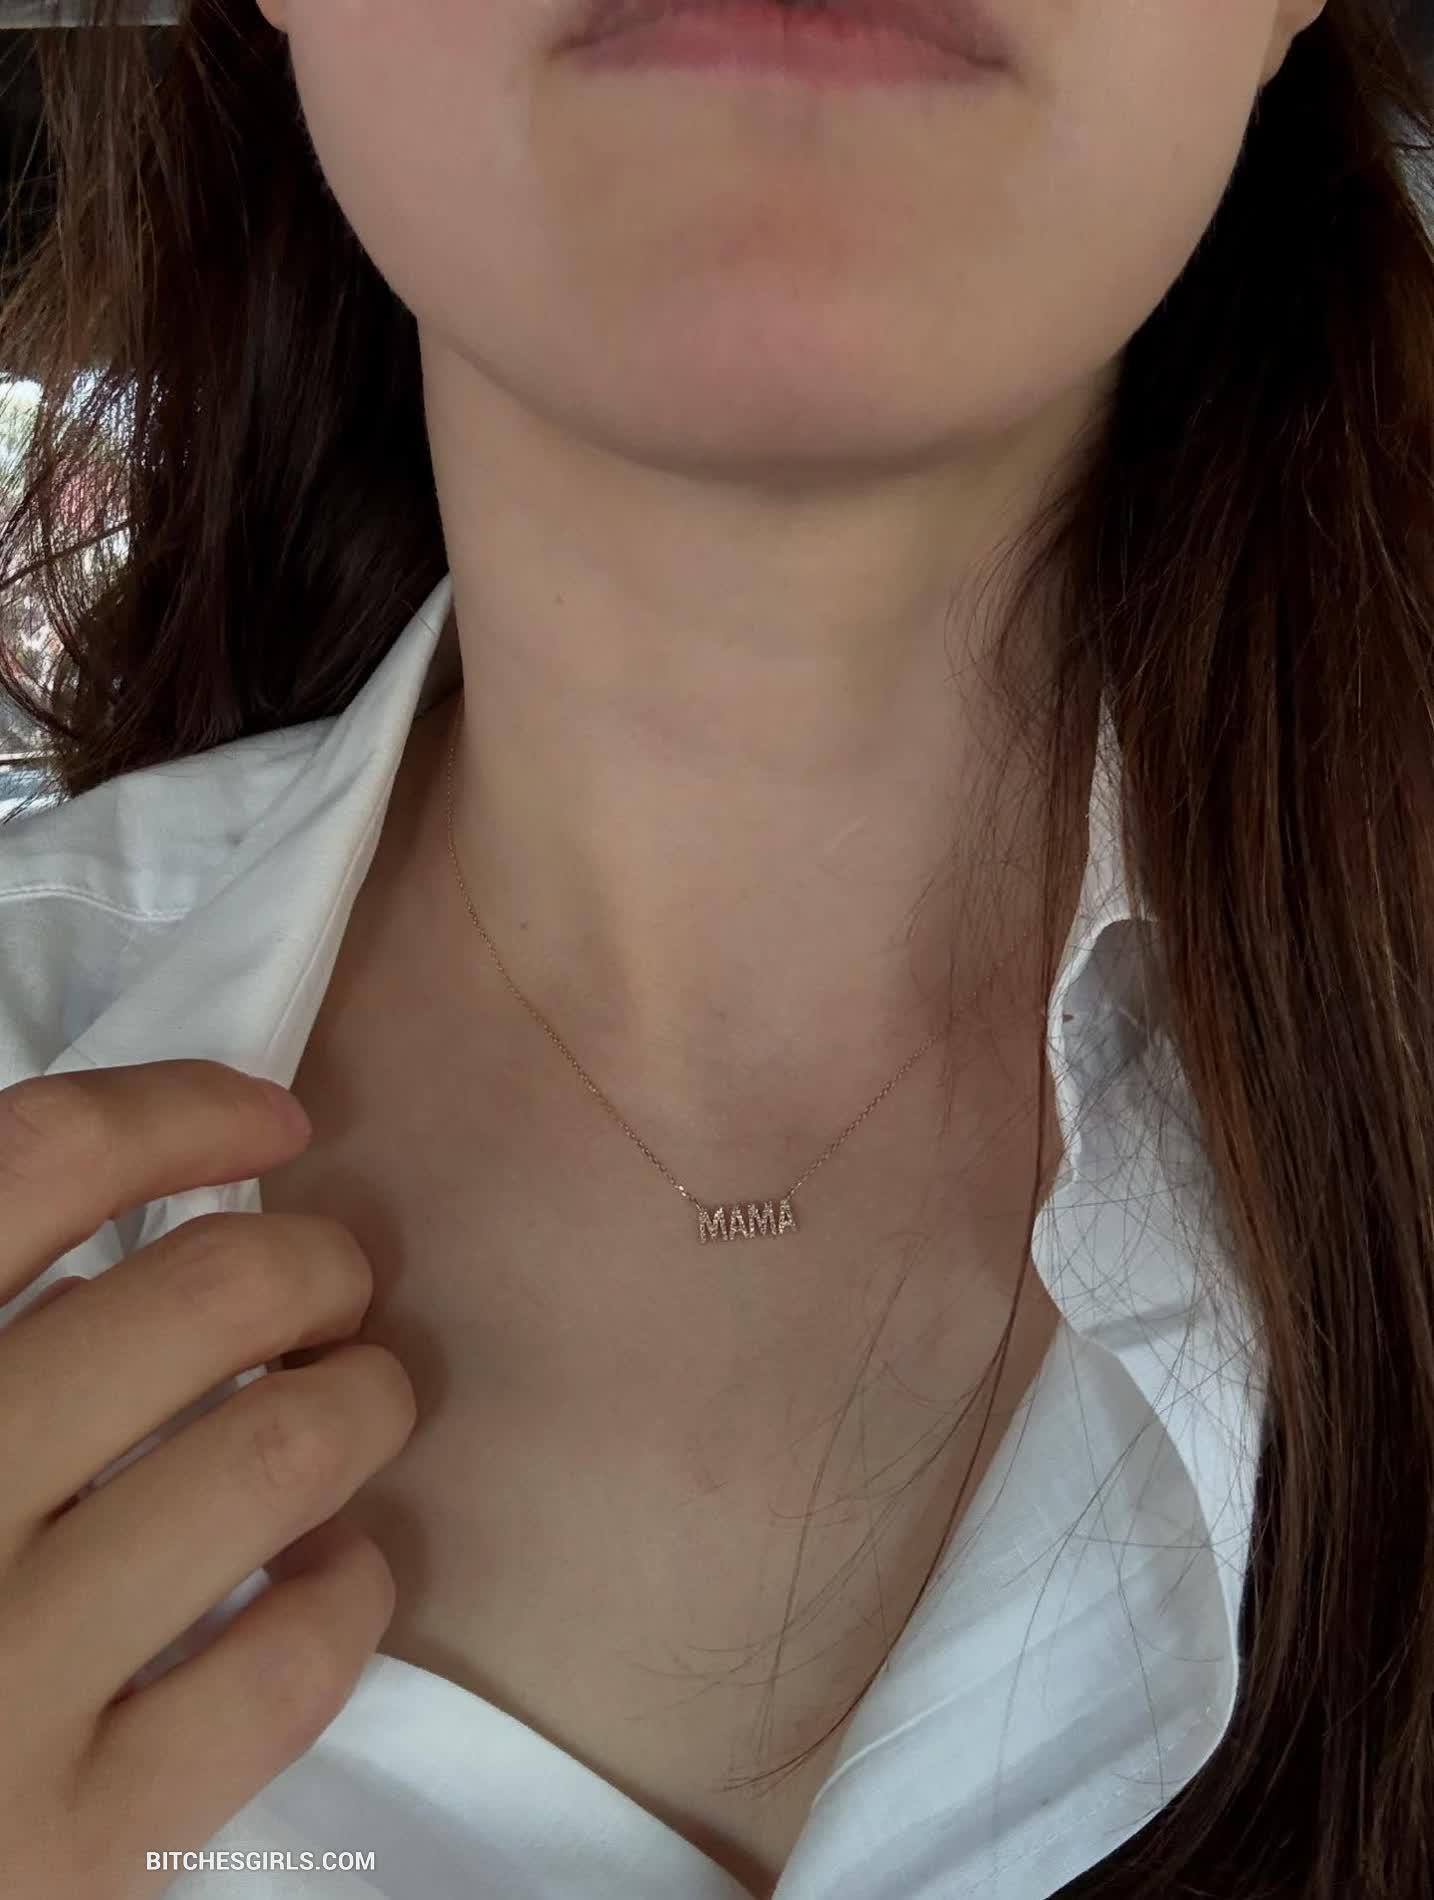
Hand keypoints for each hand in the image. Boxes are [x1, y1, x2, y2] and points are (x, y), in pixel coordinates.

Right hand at [0, 1058, 416, 1899]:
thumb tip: (134, 1224)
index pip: (39, 1161)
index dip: (182, 1112)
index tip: (274, 1123)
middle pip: (206, 1293)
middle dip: (315, 1265)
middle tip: (329, 1297)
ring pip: (280, 1449)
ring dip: (362, 1401)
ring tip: (353, 1410)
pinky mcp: (79, 1849)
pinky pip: (292, 1660)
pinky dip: (350, 1585)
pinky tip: (323, 1570)